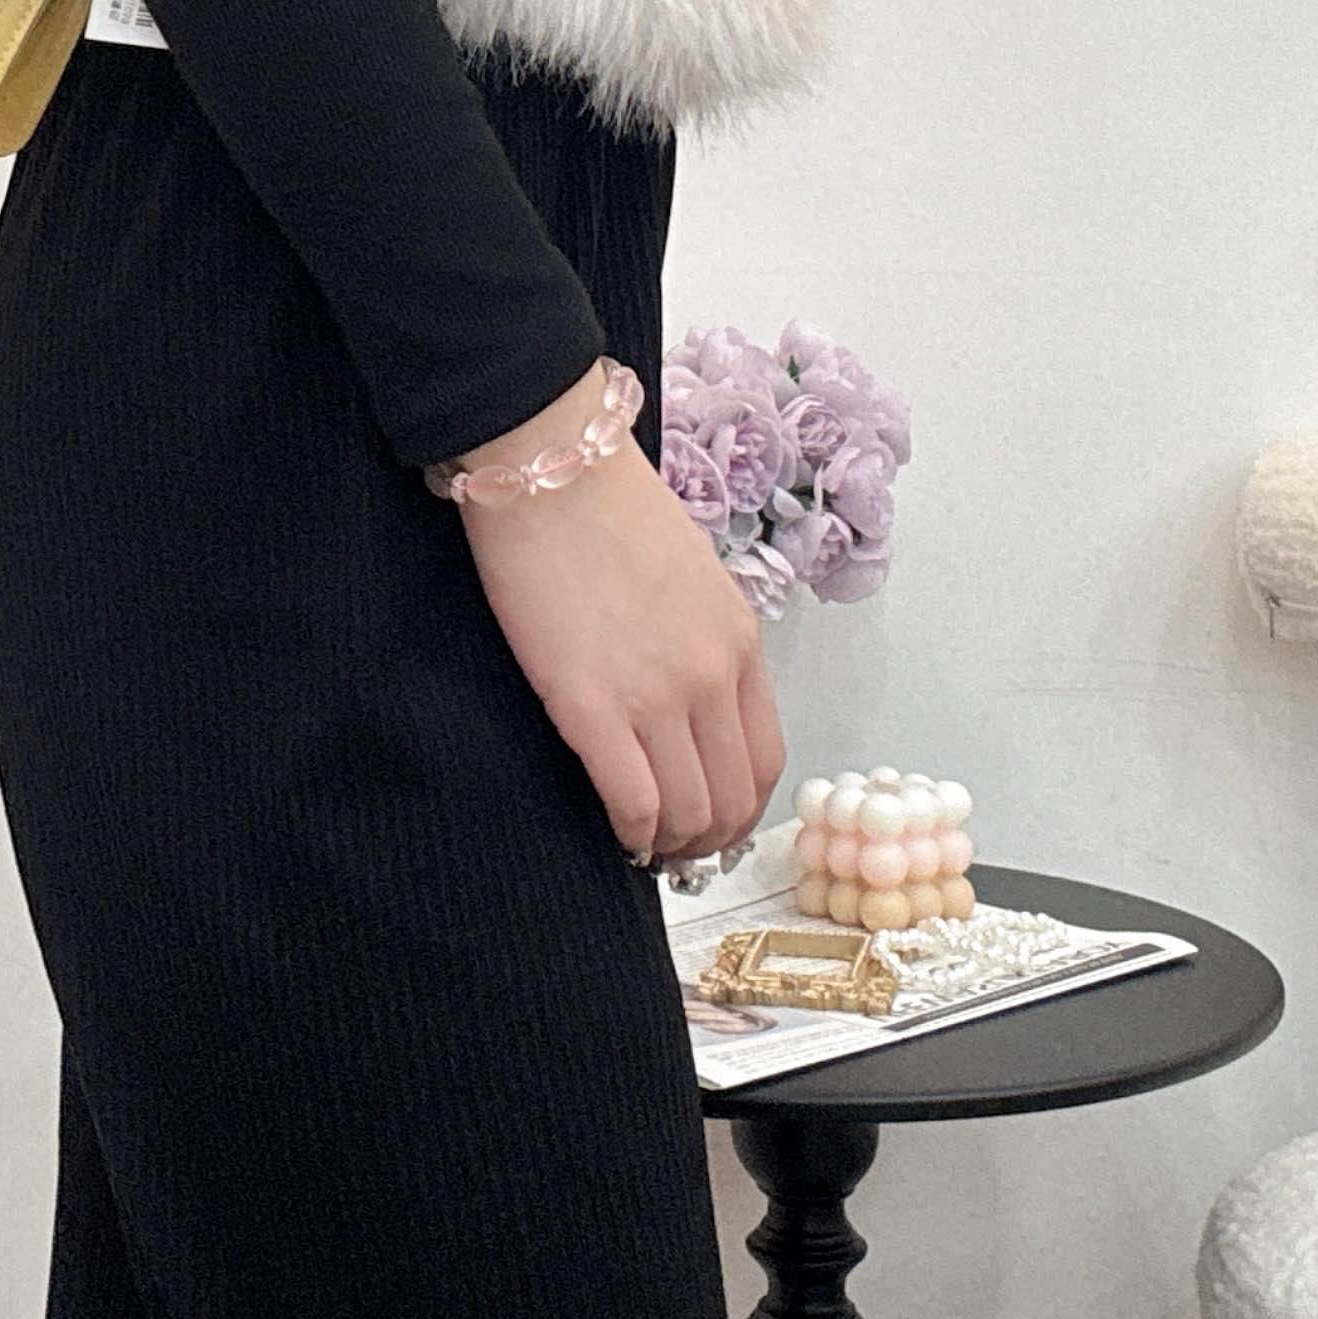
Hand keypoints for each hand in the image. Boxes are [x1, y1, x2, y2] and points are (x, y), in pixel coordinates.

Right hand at [448, 386, 785, 864]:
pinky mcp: (594, 707)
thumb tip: (687, 701)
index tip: (712, 820)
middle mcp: (711, 677)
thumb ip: (701, 641)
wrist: (552, 469)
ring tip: (641, 845)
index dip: (740, 808)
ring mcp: (657, 695)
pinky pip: (631, 803)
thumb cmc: (606, 507)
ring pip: (686, 814)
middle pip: (731, 800)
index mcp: (738, 643)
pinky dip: (628, 834)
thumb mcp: (689, 576)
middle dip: (705, 840)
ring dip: (666, 845)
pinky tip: (613, 832)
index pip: (764, 760)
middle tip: (674, 849)